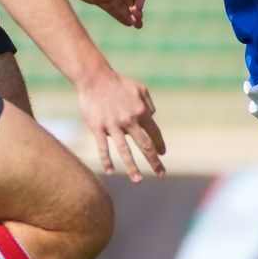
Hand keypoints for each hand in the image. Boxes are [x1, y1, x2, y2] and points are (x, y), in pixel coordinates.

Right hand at [76, 67, 165, 181]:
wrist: (94, 77)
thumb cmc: (118, 82)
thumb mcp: (140, 88)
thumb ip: (149, 104)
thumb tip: (152, 117)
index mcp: (141, 111)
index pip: (154, 133)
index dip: (160, 145)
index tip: (163, 155)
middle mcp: (129, 120)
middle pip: (145, 146)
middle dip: (154, 162)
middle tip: (161, 174)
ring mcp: (113, 125)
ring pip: (125, 151)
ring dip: (132, 167)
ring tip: (138, 180)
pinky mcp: (97, 127)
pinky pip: (103, 147)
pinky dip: (107, 160)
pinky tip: (110, 171)